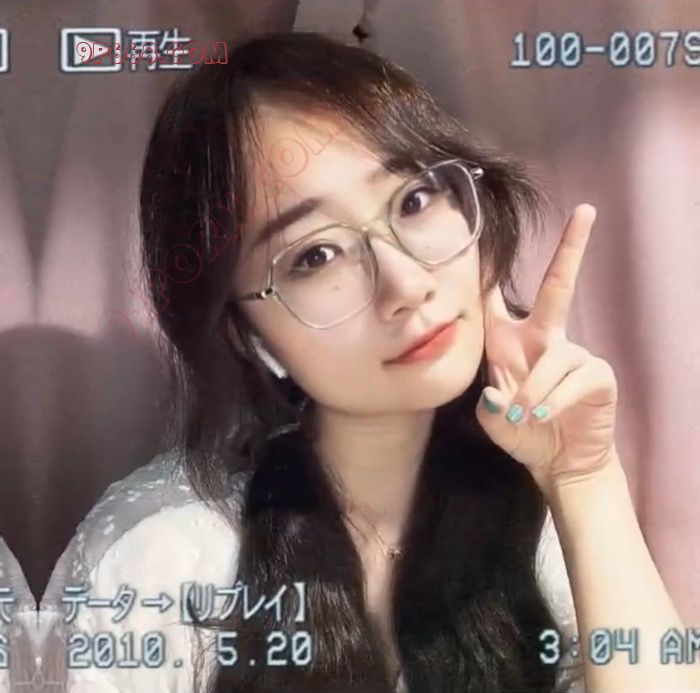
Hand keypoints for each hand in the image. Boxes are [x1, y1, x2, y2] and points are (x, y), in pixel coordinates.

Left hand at [474, 204, 618, 492]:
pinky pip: (574, 380)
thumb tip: (495, 393)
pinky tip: (544, 415)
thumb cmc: (523, 432)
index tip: (482, 236)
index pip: (496, 301)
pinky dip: (554, 399)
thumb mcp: (495, 421)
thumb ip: (488, 409)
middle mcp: (543, 340)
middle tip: (586, 211)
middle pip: (558, 287)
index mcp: (509, 343)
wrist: (558, 462)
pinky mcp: (597, 375)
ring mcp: (574, 355)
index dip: (488, 272)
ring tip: (524, 414)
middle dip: (571, 249)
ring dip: (535, 389)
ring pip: (555, 358)